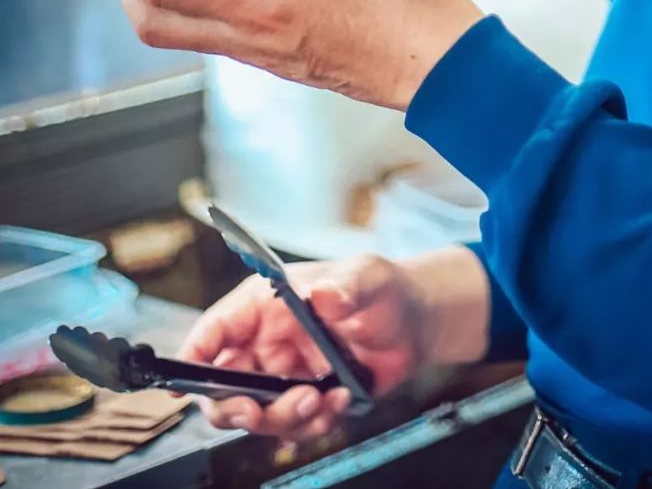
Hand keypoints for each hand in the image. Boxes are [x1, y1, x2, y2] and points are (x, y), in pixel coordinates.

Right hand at [179, 254, 426, 440]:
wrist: (414, 325)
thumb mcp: (367, 278)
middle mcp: (266, 343)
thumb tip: (320, 295)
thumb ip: (344, 287)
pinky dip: (312, 425)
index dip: (191, 357)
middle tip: (257, 411)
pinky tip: (340, 401)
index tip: (180, 385)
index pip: (214, 331)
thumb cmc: (382, 289)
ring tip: (321, 400)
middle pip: (222, 386)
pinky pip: (291, 428)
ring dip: (284, 418)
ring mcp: (283, 375)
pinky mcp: (304, 401)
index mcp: (265, 305)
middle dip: (234, 406)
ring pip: (256, 415)